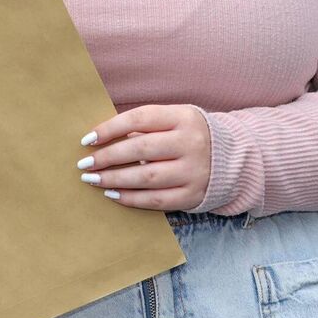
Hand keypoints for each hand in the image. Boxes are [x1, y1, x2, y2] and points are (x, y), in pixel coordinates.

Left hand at [76, 105, 211, 211]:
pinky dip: (131, 199)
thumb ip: (147, 124)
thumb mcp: (176, 119)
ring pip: (146, 177)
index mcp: (184, 117)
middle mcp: (191, 143)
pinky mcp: (192, 195)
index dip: (110, 128)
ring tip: (93, 180)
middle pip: (141, 149)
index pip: (141, 118)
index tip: (87, 139)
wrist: (232, 159)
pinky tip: (113, 195)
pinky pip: (156, 200)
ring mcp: (194, 171)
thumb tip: (103, 137)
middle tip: (84, 164)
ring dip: (114, 180)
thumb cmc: (191, 135)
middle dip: (108, 157)